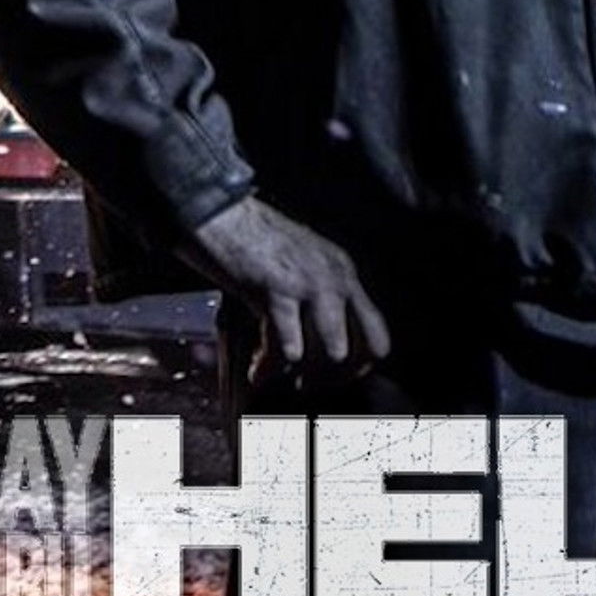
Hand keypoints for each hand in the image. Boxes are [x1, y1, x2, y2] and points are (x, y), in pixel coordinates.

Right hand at [177, 195, 391, 378]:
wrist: (218, 212)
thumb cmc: (252, 240)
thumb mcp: (301, 263)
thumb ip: (317, 298)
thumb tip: (321, 349)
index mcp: (343, 271)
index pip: (377, 335)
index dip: (358, 366)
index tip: (332, 379)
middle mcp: (334, 276)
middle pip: (357, 349)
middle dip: (329, 376)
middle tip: (303, 384)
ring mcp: (309, 282)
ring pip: (331, 351)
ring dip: (303, 372)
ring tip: (277, 374)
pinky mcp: (278, 289)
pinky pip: (287, 347)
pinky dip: (269, 367)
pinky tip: (256, 368)